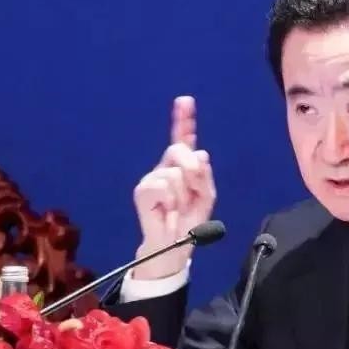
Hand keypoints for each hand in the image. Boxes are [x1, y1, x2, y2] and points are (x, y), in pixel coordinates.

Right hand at [132, 96, 216, 278]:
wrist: (175, 247)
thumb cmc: (189, 222)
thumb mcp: (206, 197)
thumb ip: (205, 176)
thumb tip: (200, 153)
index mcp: (183, 166)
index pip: (183, 139)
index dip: (183, 119)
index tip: (185, 101)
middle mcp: (166, 167)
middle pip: (181, 150)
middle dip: (194, 170)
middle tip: (193, 191)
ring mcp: (152, 178)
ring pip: (175, 172)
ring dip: (183, 194)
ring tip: (177, 208)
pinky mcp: (142, 191)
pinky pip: (163, 185)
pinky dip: (170, 200)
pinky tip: (166, 210)